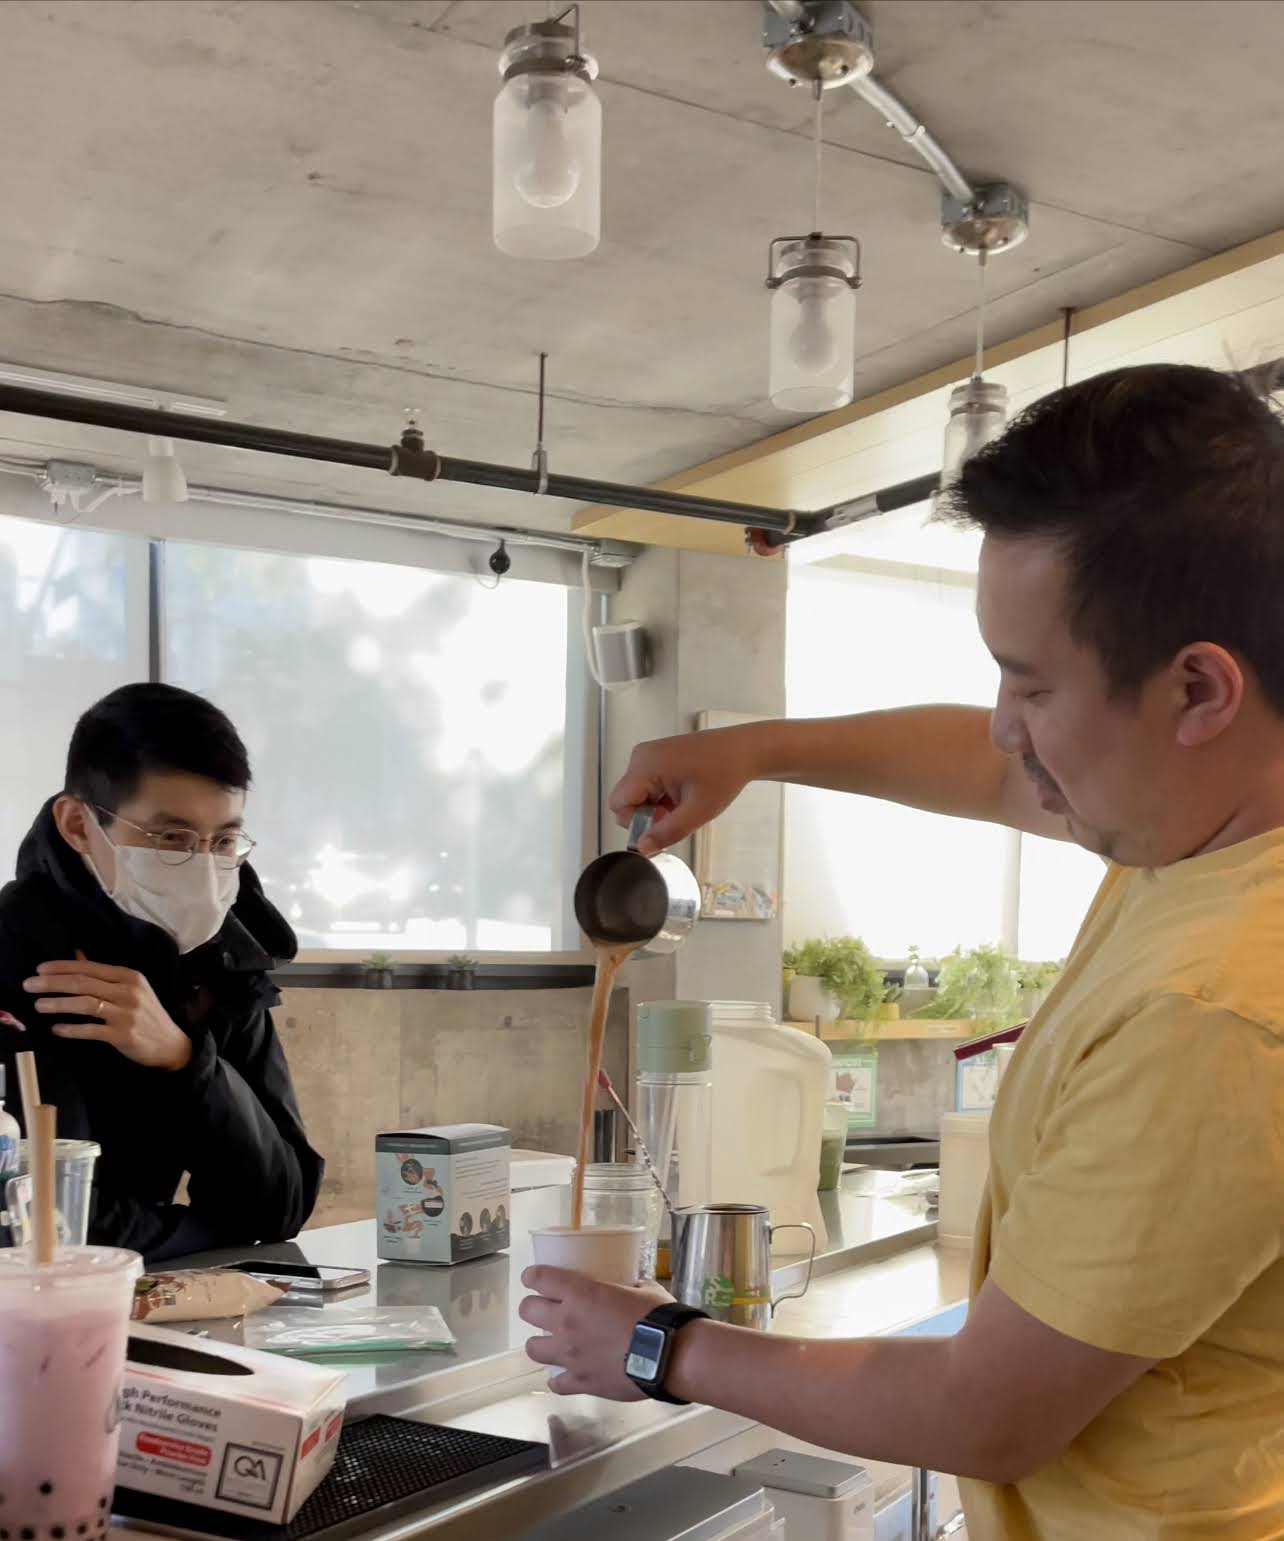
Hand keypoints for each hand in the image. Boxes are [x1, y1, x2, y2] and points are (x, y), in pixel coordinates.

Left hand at [23, 956, 192, 1071]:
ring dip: (58, 1004)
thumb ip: (102, 974)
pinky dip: (72, 1029)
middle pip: (84, 983)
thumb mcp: (130, 988)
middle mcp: (129, 992)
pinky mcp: (123, 1035)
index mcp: (129, 976)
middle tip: (29, 985)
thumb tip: (76, 955)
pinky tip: (56, 1029)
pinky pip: (91, 1030)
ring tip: (38, 1005)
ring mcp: (126, 1014)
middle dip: (53, 983)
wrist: (171, 1044)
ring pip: (85, 1004)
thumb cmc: (146, 1014)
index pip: (90, 967)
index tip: (39, 969)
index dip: (62, 967)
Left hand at [519, 1267, 670, 1399]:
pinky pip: (555, 1382)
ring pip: (532, 1348)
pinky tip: (566, 1375)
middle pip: (527, 1311)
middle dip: (532, 1308)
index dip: (532, 1276)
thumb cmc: (657, 1316)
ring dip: (540, 1343)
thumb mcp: (642, 1288)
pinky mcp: (579, 1381)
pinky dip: (559, 1378)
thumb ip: (627, 1286)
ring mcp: (569, 1355)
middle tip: (544, 1309)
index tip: (532, 1278)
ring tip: (552, 1343)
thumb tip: (628, 1288)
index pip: (539, 1278)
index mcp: (580, 1294)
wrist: (669, 1355)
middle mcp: (566, 1322)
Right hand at [609, 729, 759, 853]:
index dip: (636, 823)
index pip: (619, 803)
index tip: (661, 826)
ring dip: (657, 809)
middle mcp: (642, 756)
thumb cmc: (726, 771)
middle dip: (648, 816)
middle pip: (627, 800)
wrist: (744, 750)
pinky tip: (683, 797)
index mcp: (647, 764)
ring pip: (638, 796)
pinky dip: (662, 799)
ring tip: (684, 805)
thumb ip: (668, 832)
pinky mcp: (657, 758)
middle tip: (677, 816)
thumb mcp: (698, 810)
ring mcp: (649, 756)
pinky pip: (647, 787)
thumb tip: (643, 847)